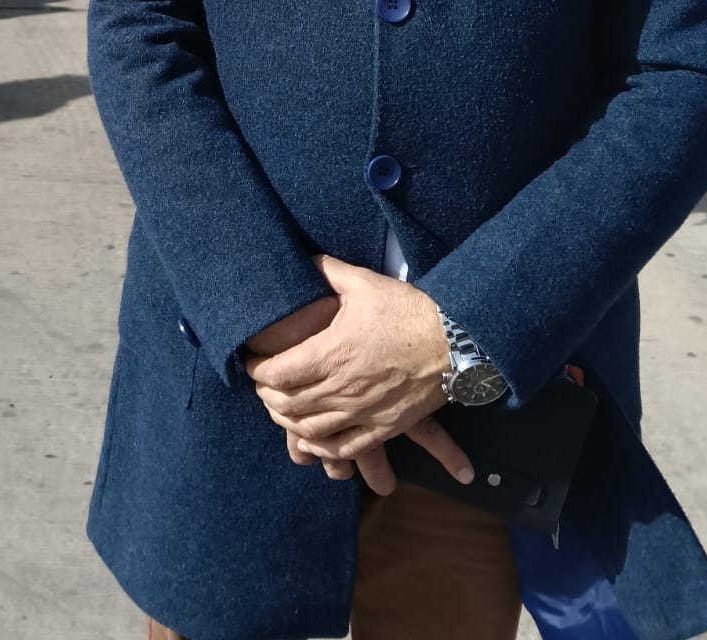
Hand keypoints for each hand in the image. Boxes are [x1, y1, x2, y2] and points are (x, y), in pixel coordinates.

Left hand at [245, 256, 462, 494]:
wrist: (455, 342)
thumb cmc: (407, 311)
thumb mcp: (363, 283)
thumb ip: (327, 271)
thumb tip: (302, 259)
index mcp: (332, 353)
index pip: (278, 372)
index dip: (257, 370)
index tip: (251, 361)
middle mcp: (343, 388)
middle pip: (288, 403)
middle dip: (267, 395)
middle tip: (262, 383)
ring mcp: (363, 412)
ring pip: (311, 428)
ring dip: (287, 421)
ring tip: (279, 408)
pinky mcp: (384, 427)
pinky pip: (344, 447)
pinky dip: (320, 446)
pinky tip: (310, 439)